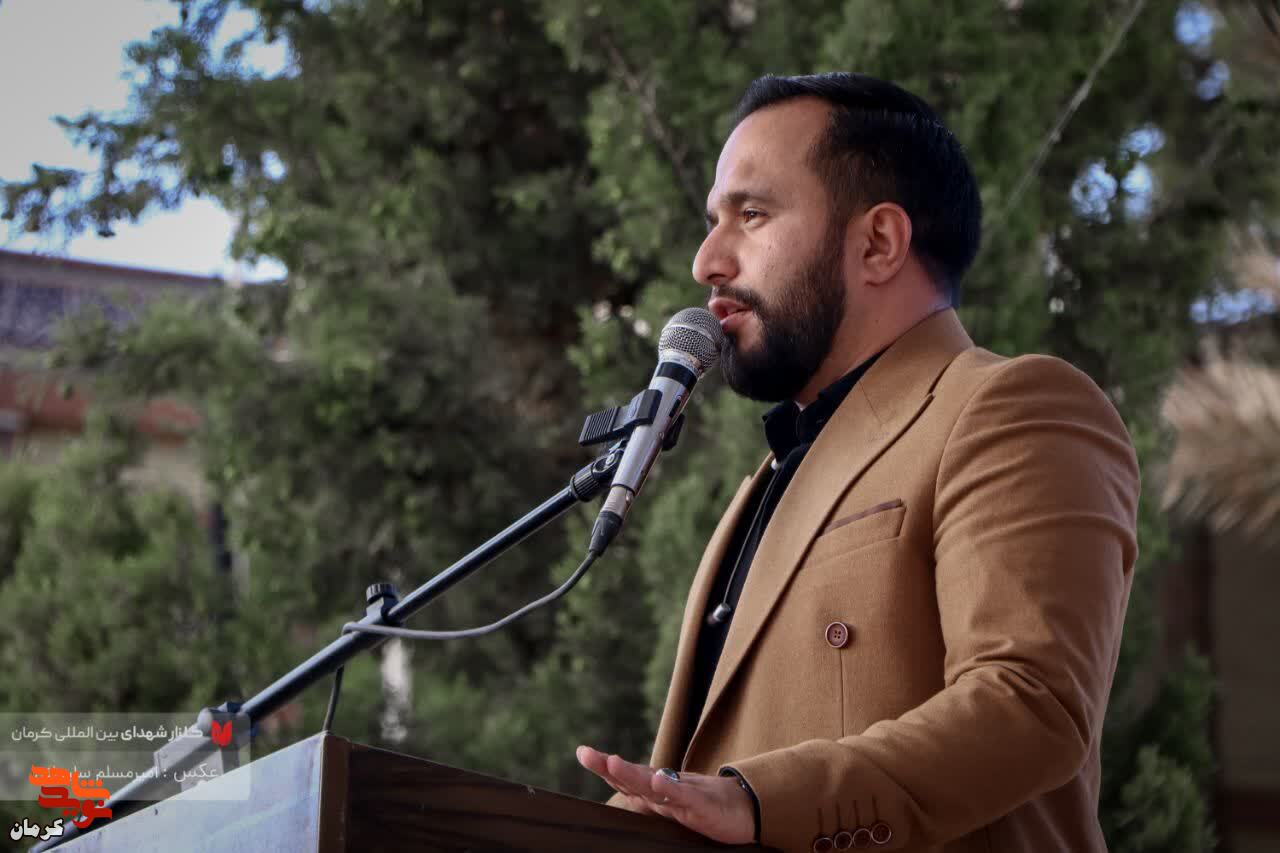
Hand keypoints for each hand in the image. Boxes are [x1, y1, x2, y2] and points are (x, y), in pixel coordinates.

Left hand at [575, 745, 754, 844]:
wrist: (746, 808)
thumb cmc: (706, 805)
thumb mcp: (672, 805)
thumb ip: (649, 799)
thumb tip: (623, 796)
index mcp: (658, 789)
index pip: (626, 779)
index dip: (604, 767)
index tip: (582, 752)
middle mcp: (667, 788)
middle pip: (634, 777)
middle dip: (609, 766)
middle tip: (585, 753)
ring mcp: (684, 795)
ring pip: (655, 784)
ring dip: (632, 773)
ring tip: (612, 763)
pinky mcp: (702, 805)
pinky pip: (685, 797)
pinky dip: (670, 788)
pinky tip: (657, 781)